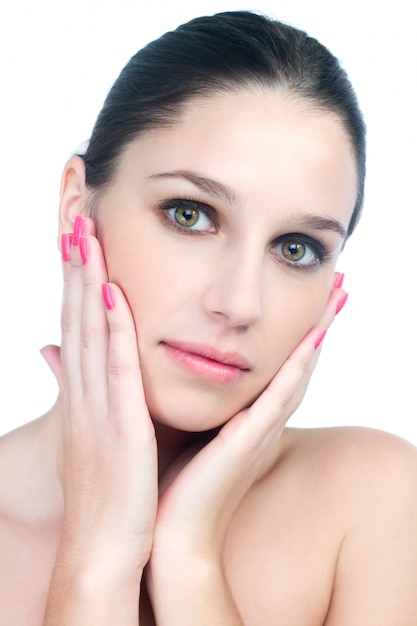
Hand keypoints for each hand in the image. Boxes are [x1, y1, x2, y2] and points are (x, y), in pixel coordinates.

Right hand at [43, 216, 157, 568]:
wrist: (107, 546)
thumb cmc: (111, 490)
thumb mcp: (98, 437)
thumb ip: (93, 398)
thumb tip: (77, 370)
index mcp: (86, 392)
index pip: (79, 322)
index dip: (76, 276)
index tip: (79, 234)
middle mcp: (86, 391)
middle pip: (77, 314)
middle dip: (76, 263)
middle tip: (76, 212)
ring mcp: (98, 406)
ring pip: (90, 330)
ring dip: (88, 280)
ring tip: (87, 232)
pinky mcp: (118, 426)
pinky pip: (114, 369)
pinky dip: (111, 328)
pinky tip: (112, 292)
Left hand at [149, 286, 346, 562]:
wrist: (174, 536)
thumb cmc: (177, 484)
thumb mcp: (190, 431)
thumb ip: (195, 403)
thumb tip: (177, 370)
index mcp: (248, 417)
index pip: (279, 366)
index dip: (298, 332)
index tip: (312, 298)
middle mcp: (261, 421)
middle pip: (298, 363)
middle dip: (318, 324)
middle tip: (338, 287)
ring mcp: (260, 431)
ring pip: (296, 373)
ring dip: (316, 335)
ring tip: (335, 299)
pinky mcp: (249, 443)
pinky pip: (279, 399)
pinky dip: (297, 369)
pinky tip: (311, 340)